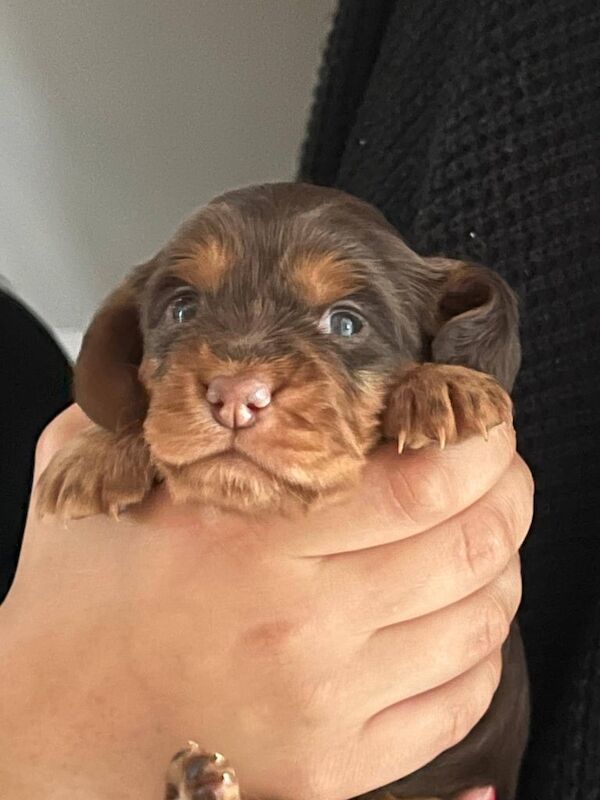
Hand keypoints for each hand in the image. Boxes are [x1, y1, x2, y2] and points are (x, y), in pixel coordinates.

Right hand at [0, 406, 532, 799]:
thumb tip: (201, 351)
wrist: (46, 728)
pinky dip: (478, 653)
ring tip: (477, 543)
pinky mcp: (332, 768)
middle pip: (474, 545)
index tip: (484, 422)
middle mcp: (297, 622)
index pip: (427, 474)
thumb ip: (144, 398)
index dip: (484, 438)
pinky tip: (453, 623)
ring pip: (480, 623)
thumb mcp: (90, 472)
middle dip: (508, 494)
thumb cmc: (74, 602)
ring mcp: (323, 704)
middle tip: (497, 474)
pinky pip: (457, 704)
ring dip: (499, 569)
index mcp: (246, 532)